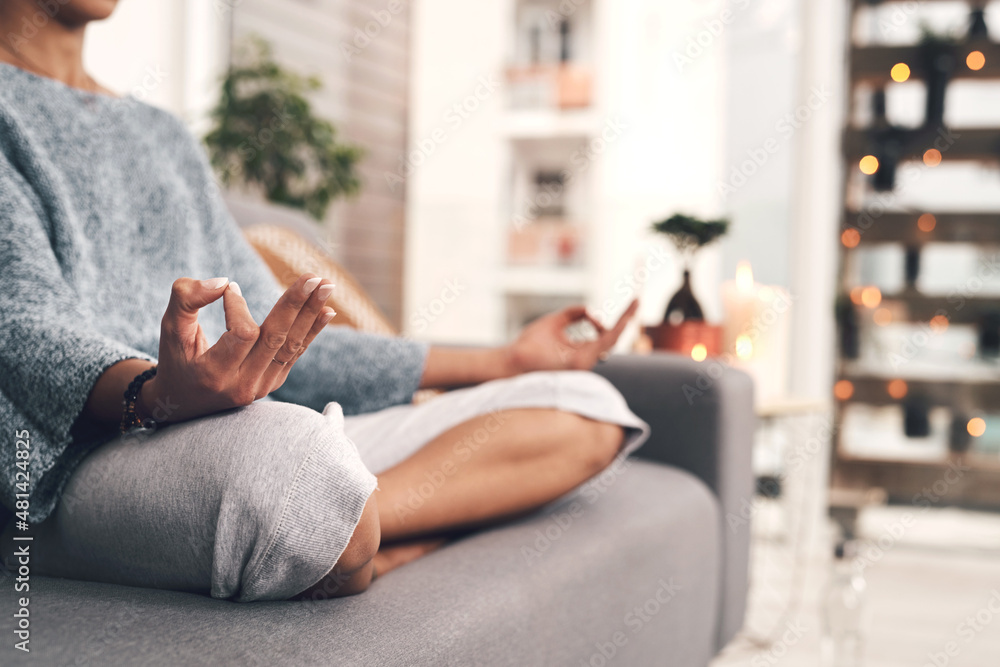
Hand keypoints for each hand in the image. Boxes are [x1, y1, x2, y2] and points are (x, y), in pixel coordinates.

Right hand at [141, 274, 335, 422]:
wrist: (183, 403)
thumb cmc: (176, 359)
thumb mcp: (170, 329)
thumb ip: (187, 299)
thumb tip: (224, 282)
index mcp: (214, 374)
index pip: (242, 334)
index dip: (239, 307)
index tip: (230, 288)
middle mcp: (242, 385)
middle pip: (275, 339)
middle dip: (295, 305)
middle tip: (314, 277)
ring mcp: (261, 387)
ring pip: (290, 346)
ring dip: (310, 313)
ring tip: (326, 285)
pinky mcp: (273, 382)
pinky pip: (295, 353)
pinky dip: (311, 330)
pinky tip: (327, 310)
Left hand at [505, 299, 638, 373]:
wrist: (512, 358)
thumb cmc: (529, 343)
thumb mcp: (554, 321)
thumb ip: (574, 314)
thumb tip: (593, 311)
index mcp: (580, 352)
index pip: (603, 336)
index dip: (617, 320)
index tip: (630, 304)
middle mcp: (586, 360)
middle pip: (613, 337)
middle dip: (626, 319)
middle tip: (638, 299)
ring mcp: (585, 363)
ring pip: (612, 339)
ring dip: (624, 321)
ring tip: (634, 303)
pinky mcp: (581, 363)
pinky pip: (604, 343)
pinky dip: (616, 328)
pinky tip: (624, 316)